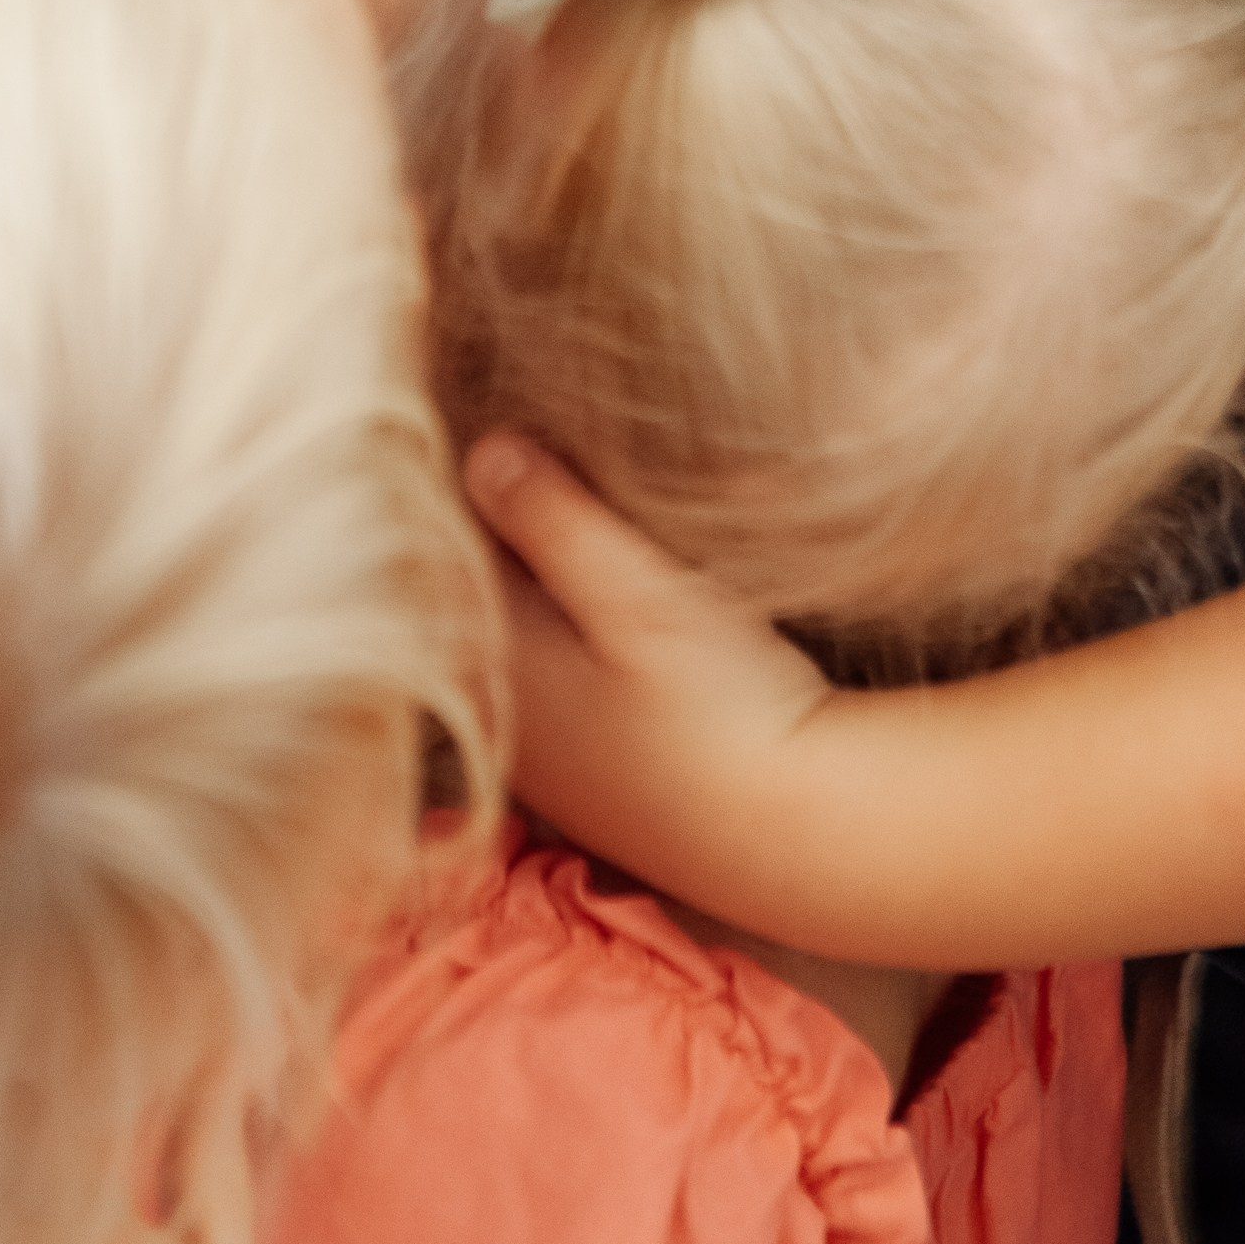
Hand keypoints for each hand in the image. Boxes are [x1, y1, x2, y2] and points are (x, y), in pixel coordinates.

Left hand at [463, 431, 834, 920]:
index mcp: (489, 663)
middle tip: (527, 434)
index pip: (441, 547)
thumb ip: (551, 520)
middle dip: (493, 521)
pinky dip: (563, 624)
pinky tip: (604, 595)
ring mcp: (545, 751)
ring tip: (567, 496)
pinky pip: (552, 671)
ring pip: (514, 631)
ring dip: (532, 572)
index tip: (488, 413)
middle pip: (473, 590)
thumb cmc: (721, 708)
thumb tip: (481, 450)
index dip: (464, 476)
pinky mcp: (592, 768)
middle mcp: (500, 713)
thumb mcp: (637, 594)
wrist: (803, 831)